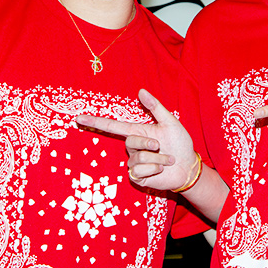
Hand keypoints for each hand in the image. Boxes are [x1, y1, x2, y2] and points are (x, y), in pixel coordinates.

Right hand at [76, 89, 197, 191]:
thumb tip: (140, 91)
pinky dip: (154, 169)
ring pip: (138, 158)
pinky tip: (161, 170)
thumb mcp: (170, 122)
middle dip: (148, 143)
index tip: (79, 117)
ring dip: (157, 158)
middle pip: (130, 141)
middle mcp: (134, 147)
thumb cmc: (180, 144)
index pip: (113, 126)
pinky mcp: (138, 177)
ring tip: (167, 160)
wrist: (188, 166)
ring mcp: (134, 163)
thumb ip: (155, 107)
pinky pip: (139, 171)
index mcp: (138, 131)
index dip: (95, 122)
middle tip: (161, 146)